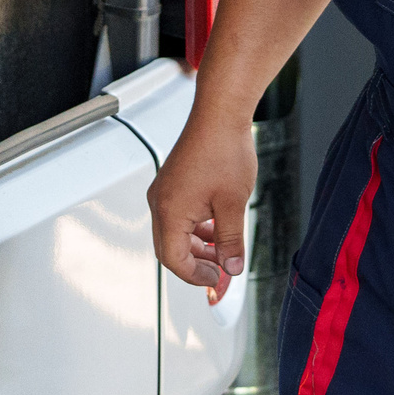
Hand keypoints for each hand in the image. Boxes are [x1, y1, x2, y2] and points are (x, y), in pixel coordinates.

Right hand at [149, 109, 256, 302]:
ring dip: (196, 246)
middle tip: (219, 271)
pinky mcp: (171, 182)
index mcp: (170, 211)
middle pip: (169, 248)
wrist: (220, 115)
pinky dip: (194, 228)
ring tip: (222, 250)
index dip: (195, 276)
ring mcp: (164, 191)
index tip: (217, 279)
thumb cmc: (223, 151)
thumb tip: (232, 267)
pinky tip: (215, 227)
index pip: (174, 259)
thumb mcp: (233, 205)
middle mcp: (160, 202)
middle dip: (194, 264)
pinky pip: (176, 215)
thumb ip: (231, 241)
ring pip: (173, 232)